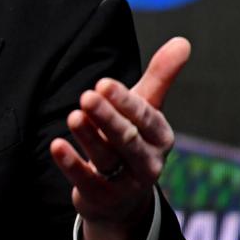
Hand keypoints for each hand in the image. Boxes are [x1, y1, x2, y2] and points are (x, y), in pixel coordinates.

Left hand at [49, 37, 190, 239]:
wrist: (121, 198)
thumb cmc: (133, 139)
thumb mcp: (147, 109)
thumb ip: (160, 76)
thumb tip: (182, 41)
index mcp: (160, 137)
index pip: (145, 117)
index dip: (125, 102)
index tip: (103, 83)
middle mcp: (148, 162)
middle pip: (128, 139)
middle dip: (108, 117)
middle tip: (87, 96)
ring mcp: (125, 183)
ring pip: (106, 157)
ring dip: (88, 136)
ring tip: (72, 116)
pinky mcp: (101, 197)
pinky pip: (86, 180)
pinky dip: (71, 164)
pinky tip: (56, 146)